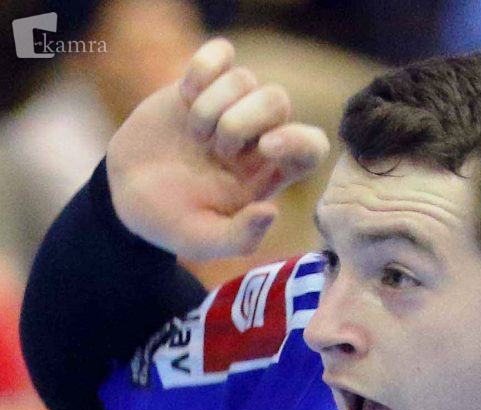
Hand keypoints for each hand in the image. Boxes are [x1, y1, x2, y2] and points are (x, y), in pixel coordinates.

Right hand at [106, 36, 329, 260]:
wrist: (126, 192)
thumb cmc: (171, 221)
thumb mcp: (203, 242)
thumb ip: (240, 237)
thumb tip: (271, 211)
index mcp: (267, 175)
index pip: (311, 146)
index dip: (299, 140)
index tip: (266, 148)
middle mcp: (254, 137)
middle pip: (278, 101)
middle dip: (244, 120)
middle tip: (216, 149)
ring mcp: (228, 106)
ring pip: (245, 78)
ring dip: (213, 105)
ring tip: (194, 135)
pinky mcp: (200, 83)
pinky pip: (221, 53)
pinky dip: (204, 67)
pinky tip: (185, 95)